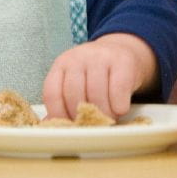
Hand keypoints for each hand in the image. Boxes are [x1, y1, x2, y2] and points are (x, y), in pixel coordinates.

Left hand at [41, 33, 156, 120]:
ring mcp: (100, 56)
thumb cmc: (98, 74)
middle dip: (83, 116)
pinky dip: (118, 106)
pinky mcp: (122, 60)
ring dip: (103, 113)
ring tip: (109, 118)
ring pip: (96, 93)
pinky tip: (120, 109)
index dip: (59, 114)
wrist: (124, 50)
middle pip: (74, 94)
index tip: (70, 126)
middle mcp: (78, 57)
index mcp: (62, 64)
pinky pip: (118, 89)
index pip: (52, 93)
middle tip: (93, 124)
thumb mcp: (78, 82)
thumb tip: (54, 126)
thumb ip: (64, 101)